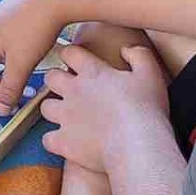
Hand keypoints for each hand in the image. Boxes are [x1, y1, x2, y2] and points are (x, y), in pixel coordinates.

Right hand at [0, 0, 68, 115]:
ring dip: (3, 65)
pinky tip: (31, 48)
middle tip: (15, 91)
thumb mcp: (22, 63)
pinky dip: (11, 52)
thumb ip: (11, 88)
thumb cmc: (35, 24)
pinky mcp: (9, 15)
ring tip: (26, 66)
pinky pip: (2, 40)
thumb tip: (0, 110)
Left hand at [39, 42, 173, 175]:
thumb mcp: (150, 73)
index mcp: (93, 73)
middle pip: (51, 77)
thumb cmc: (146, 109)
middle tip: (67, 87)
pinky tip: (64, 142)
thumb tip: (126, 49)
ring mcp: (66, 117)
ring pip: (45, 106)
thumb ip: (138, 55)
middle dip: (56, 80)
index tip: (74, 58)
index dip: (70, 54)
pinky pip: (47, 139)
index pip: (70, 53)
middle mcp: (74, 92)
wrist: (138, 145)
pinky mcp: (64, 142)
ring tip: (65, 114)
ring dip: (53, 109)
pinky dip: (54, 140)